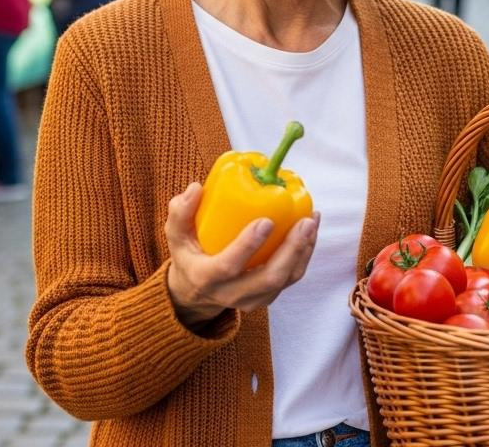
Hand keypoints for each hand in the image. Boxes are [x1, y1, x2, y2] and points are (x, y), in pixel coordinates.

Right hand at [164, 182, 319, 327]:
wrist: (196, 292)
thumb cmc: (188, 255)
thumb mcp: (176, 235)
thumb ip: (180, 212)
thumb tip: (196, 188)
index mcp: (206, 278)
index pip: (229, 266)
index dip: (248, 245)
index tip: (267, 220)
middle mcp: (231, 294)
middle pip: (268, 279)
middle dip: (291, 250)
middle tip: (305, 221)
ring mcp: (252, 299)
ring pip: (285, 280)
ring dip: (304, 250)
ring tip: (312, 220)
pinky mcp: (268, 296)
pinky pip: (291, 277)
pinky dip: (305, 254)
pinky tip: (311, 228)